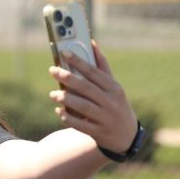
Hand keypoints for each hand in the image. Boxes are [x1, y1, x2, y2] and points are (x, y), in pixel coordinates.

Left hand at [48, 41, 137, 155]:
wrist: (127, 136)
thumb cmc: (115, 104)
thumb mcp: (113, 86)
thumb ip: (101, 66)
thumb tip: (91, 42)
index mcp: (114, 88)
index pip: (95, 72)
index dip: (79, 62)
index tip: (63, 53)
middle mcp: (111, 102)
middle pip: (87, 88)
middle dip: (68, 78)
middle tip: (52, 70)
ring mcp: (105, 118)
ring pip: (84, 107)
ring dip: (66, 99)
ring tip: (53, 94)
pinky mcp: (99, 132)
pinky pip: (81, 125)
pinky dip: (69, 118)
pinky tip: (59, 111)